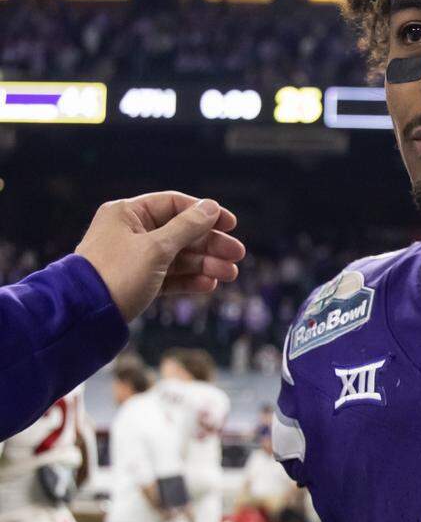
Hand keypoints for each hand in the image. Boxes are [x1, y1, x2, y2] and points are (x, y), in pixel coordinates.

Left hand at [75, 191, 245, 321]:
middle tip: (237, 255)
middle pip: (181, 232)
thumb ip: (187, 227)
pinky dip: (189, 279)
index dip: (205, 213)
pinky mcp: (138, 282)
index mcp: (127, 214)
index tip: (231, 225)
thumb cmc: (115, 275)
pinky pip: (169, 276)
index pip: (174, 205)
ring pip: (179, 256)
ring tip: (229, 275)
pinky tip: (209, 285)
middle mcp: (131, 233)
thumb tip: (210, 207)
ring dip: (206, 264)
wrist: (83, 316)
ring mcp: (135, 258)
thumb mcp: (156, 248)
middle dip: (211, 244)